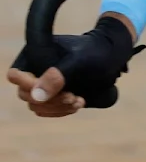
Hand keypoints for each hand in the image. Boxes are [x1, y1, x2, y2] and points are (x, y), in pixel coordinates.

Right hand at [7, 14, 141, 116]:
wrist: (112, 53)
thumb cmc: (96, 51)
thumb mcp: (79, 61)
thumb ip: (58, 76)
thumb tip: (36, 95)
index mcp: (34, 54)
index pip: (16, 75)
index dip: (28, 85)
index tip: (53, 89)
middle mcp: (34, 70)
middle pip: (26, 94)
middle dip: (49, 99)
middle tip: (72, 97)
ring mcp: (42, 83)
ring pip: (37, 105)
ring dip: (57, 107)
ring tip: (79, 101)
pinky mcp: (53, 94)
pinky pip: (47, 110)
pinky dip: (61, 110)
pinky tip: (78, 103)